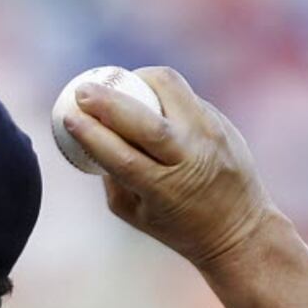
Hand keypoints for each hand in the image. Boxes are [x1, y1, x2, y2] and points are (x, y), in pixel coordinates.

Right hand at [61, 67, 281, 268]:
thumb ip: (111, 177)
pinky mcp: (220, 120)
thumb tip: (92, 137)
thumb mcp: (134, 213)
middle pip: (144, 121)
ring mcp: (209, 135)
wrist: (238, 227)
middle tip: (82, 92)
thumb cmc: (176, 224)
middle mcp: (189, 158)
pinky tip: (142, 93)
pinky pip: (182, 93)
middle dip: (107, 101)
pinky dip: (157, 88)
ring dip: (136, 80)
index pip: (121, 156)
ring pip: (169, 88)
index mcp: (164, 190)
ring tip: (117, 84)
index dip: (91, 134)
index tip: (69, 117)